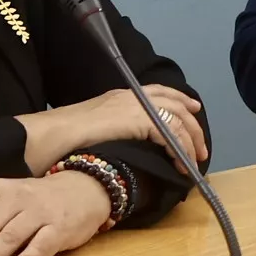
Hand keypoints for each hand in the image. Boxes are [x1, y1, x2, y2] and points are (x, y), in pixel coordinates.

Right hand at [19, 85, 207, 174]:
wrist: (54, 134)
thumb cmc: (65, 136)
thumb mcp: (94, 126)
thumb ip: (113, 127)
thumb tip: (125, 141)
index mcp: (122, 95)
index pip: (158, 91)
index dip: (180, 99)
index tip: (194, 109)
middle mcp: (132, 96)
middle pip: (175, 103)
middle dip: (192, 125)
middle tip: (201, 146)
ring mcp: (136, 107)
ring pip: (177, 119)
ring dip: (189, 141)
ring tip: (195, 160)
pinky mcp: (140, 121)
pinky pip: (170, 133)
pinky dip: (179, 149)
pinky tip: (180, 164)